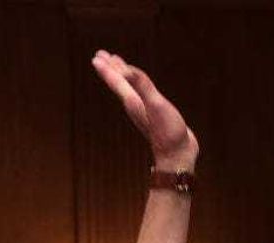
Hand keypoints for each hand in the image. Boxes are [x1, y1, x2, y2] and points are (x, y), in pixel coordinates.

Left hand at [91, 50, 197, 170]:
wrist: (177, 155)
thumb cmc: (167, 131)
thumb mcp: (155, 104)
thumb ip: (141, 86)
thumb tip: (124, 70)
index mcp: (133, 102)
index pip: (117, 81)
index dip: (107, 69)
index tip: (96, 57)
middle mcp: (134, 106)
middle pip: (119, 84)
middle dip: (110, 69)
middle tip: (100, 56)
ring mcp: (143, 111)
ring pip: (128, 89)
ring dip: (121, 77)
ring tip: (118, 67)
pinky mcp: (153, 115)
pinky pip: (140, 95)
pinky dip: (137, 87)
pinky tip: (141, 88)